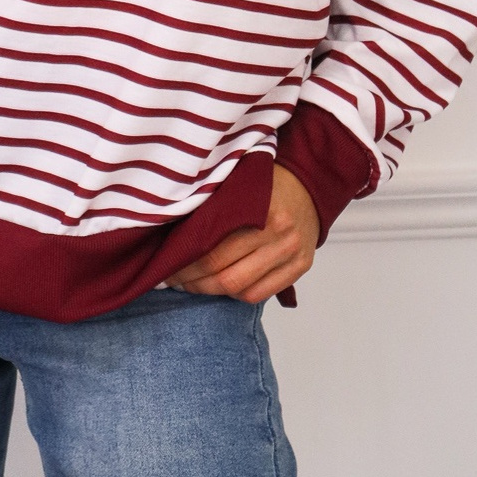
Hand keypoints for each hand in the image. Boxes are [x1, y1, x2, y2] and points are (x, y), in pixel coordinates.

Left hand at [164, 164, 319, 302]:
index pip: (213, 250)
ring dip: (212, 292)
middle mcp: (279, 235)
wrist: (310, 183)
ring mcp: (292, 254)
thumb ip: (214, 205)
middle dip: (193, 282)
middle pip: (226, 275)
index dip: (185, 264)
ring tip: (193, 285)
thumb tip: (175, 230)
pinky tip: (222, 287)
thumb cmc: (266, 181)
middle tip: (173, 280)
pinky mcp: (300, 268)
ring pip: (242, 289)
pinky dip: (237, 295)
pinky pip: (261, 294)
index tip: (167, 265)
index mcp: (261, 211)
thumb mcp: (239, 184)